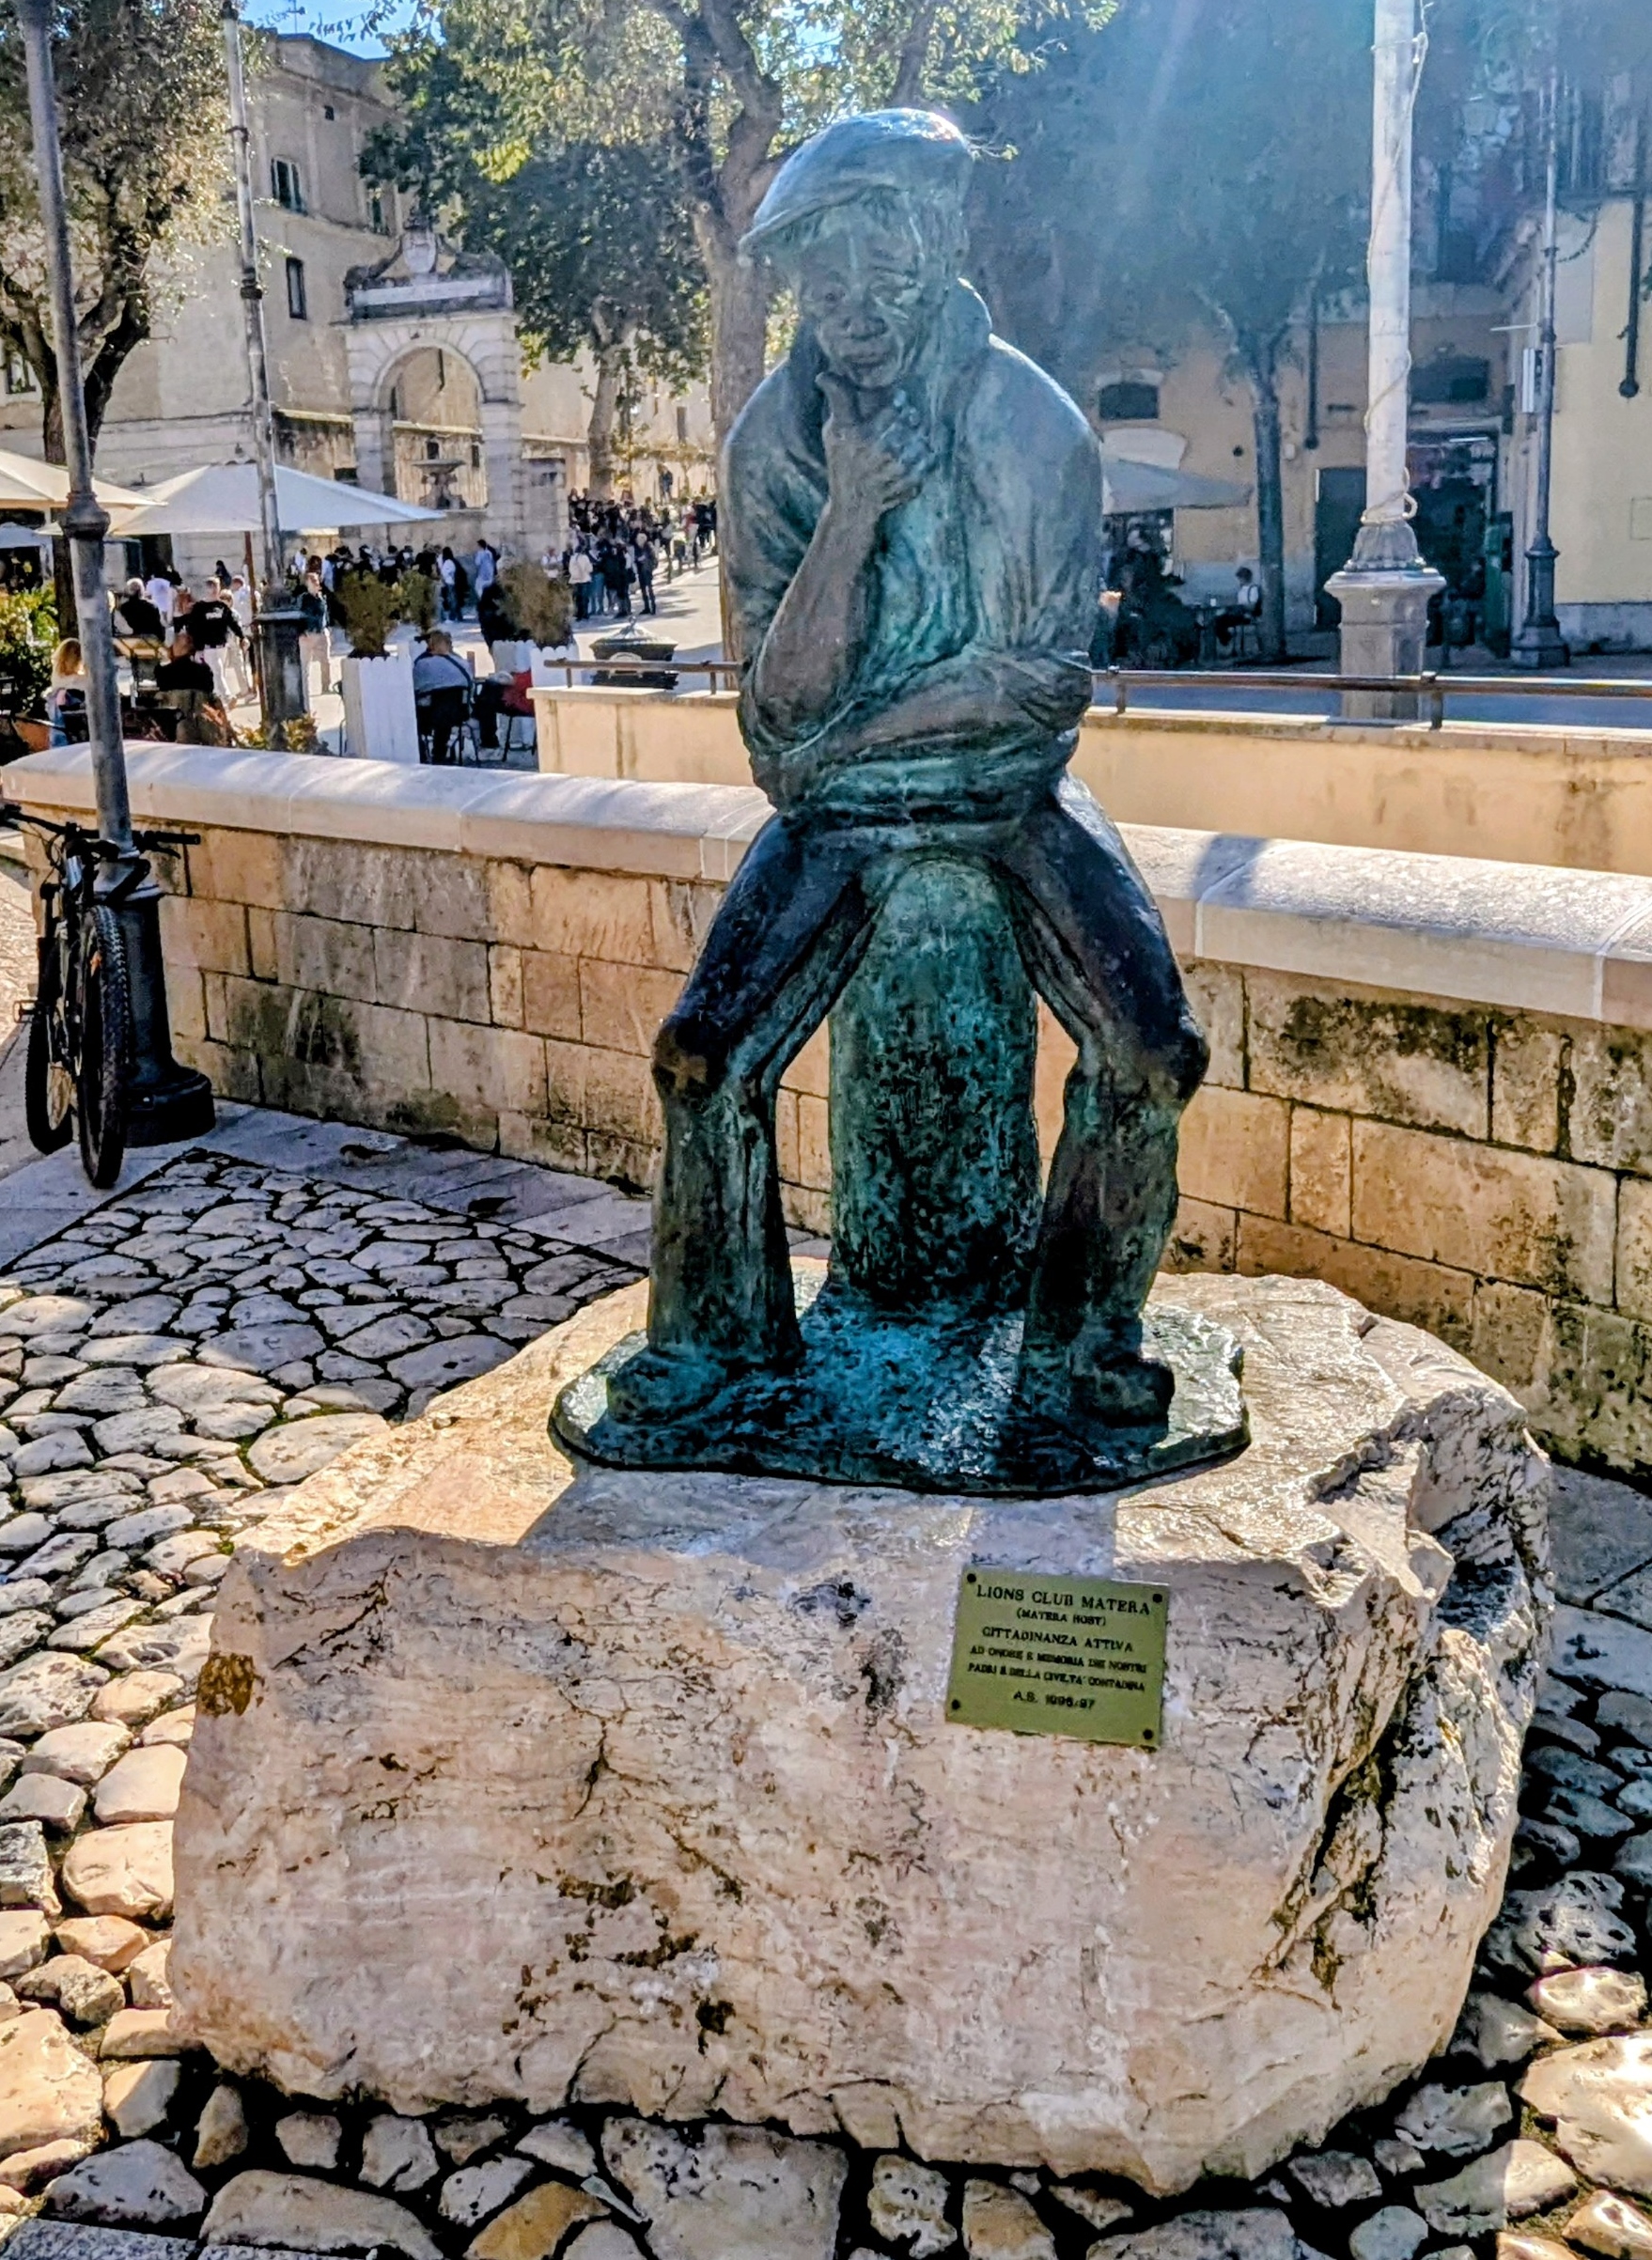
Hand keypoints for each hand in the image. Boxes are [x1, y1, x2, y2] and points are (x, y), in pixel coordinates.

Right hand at [818, 373, 932, 526]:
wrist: (853, 506)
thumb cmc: (842, 463)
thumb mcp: (833, 432)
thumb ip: (837, 401)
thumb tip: (824, 375)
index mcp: (861, 434)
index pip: (894, 406)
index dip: (899, 401)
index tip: (899, 402)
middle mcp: (880, 451)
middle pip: (911, 420)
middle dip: (911, 417)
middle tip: (908, 419)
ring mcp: (898, 469)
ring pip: (922, 438)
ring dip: (918, 436)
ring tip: (909, 440)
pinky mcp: (911, 483)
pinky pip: (928, 458)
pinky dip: (924, 455)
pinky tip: (913, 456)